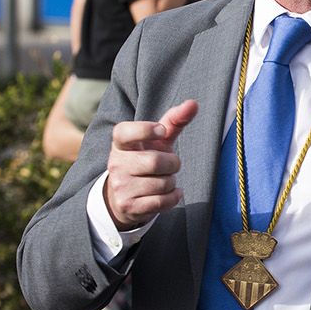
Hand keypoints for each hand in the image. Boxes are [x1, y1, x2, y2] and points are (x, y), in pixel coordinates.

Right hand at [104, 99, 197, 229]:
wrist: (123, 196)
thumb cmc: (145, 159)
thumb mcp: (156, 141)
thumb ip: (174, 120)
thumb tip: (194, 103)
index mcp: (120, 144)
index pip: (125, 132)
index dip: (146, 129)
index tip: (162, 131)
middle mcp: (116, 164)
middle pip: (155, 161)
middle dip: (173, 163)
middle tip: (171, 164)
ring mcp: (121, 186)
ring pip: (161, 184)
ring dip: (171, 182)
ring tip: (164, 180)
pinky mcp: (129, 206)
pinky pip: (162, 201)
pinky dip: (173, 197)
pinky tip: (170, 193)